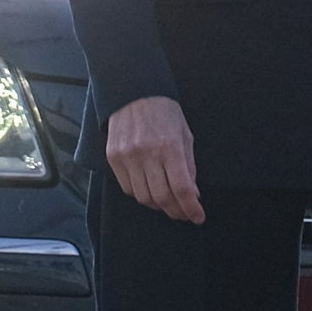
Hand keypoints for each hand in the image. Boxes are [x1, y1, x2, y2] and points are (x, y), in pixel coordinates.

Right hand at [106, 96, 202, 223]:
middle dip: (176, 211)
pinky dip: (140, 194)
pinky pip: (127, 188)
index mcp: (170, 147)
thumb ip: (189, 165)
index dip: (191, 208)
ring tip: (168, 202)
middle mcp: (147, 154)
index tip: (198, 217)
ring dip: (158, 205)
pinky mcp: (113, 158)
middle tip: (184, 213)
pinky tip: (150, 189)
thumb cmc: (164, 113)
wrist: (133, 93)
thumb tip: (192, 194)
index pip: (181, 188)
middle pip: (161, 198)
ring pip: (143, 197)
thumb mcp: (185, 135)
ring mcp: (127, 157)